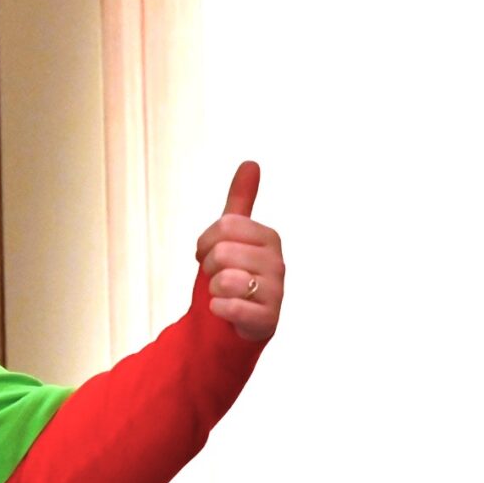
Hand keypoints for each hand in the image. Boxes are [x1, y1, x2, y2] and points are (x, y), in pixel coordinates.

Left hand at [195, 161, 282, 343]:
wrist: (231, 319)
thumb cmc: (231, 272)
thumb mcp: (232, 234)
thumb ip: (240, 200)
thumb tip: (251, 162)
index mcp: (269, 237)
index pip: (224, 226)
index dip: (205, 243)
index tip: (210, 254)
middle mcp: (278, 262)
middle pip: (221, 253)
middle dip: (209, 268)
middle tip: (219, 276)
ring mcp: (276, 292)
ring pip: (224, 280)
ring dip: (213, 289)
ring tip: (225, 294)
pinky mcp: (267, 320)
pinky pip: (229, 306)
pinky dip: (217, 309)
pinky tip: (224, 309)